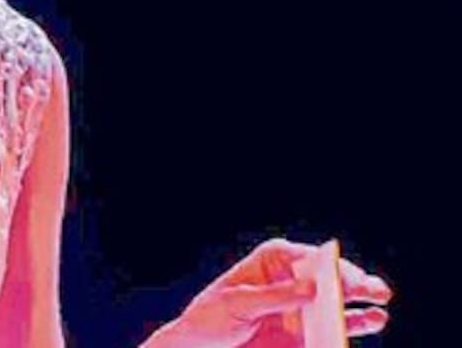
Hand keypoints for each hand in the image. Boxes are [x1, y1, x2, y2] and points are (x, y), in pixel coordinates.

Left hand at [147, 238, 392, 347]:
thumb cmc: (211, 318)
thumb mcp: (237, 305)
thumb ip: (275, 297)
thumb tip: (314, 288)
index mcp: (273, 261)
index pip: (307, 258)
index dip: (327, 265)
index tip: (342, 277)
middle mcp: (292, 280)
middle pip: (329, 277)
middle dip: (352, 281)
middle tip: (373, 289)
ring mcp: (302, 307)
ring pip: (338, 301)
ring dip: (362, 301)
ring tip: (381, 302)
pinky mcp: (306, 333)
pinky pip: (335, 327)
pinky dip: (354, 325)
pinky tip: (373, 320)